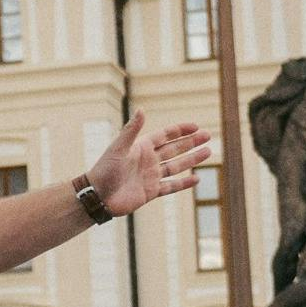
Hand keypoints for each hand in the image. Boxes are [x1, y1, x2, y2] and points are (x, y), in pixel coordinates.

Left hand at [87, 111, 215, 216]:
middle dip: (191, 142)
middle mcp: (149, 160)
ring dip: (192, 159)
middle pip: (175, 149)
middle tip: (208, 136)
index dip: (180, 130)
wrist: (97, 196)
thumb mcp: (118, 148)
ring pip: (176, 166)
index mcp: (142, 147)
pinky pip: (171, 186)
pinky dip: (184, 183)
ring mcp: (151, 176)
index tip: (195, 126)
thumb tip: (141, 109)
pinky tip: (196, 178)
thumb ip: (131, 130)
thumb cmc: (104, 170)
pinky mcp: (151, 192)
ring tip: (208, 152)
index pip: (165, 135)